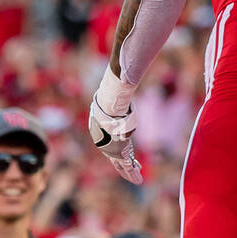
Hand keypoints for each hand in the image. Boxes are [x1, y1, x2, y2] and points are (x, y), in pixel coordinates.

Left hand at [89, 67, 141, 183]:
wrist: (110, 105)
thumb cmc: (112, 96)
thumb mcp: (113, 91)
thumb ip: (117, 81)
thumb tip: (120, 58)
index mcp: (99, 127)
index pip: (107, 138)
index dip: (115, 144)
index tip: (121, 148)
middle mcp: (103, 140)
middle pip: (112, 153)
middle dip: (120, 162)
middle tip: (127, 167)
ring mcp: (111, 147)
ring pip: (121, 163)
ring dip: (128, 171)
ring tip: (134, 178)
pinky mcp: (120, 152)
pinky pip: (127, 165)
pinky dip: (132, 173)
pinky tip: (137, 179)